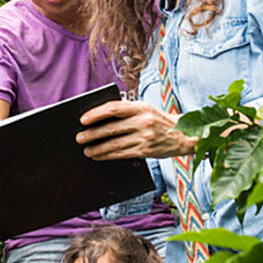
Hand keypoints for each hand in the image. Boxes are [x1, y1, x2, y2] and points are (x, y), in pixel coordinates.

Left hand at [77, 100, 196, 159]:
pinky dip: (107, 155)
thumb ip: (126, 110)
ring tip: (86, 150)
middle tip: (79, 138)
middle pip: (111, 128)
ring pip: (115, 144)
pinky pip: (122, 154)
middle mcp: (143, 121)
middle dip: (92, 134)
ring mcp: (145, 137)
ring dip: (97, 148)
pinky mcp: (146, 151)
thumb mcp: (145, 109)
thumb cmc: (158, 120)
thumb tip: (99, 115)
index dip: (96, 114)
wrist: (184, 135)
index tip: (83, 119)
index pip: (114, 108)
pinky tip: (98, 156)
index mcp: (141, 107)